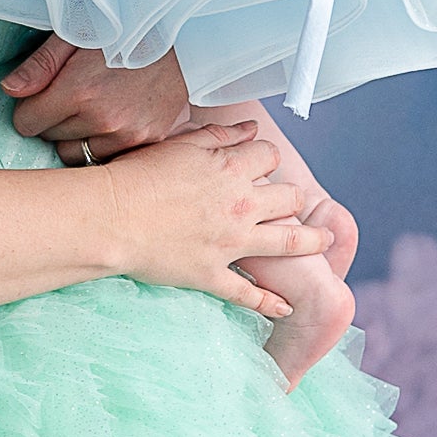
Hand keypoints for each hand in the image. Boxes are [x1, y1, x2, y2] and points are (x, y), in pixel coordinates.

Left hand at [3, 36, 191, 157]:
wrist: (183, 37)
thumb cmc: (125, 29)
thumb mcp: (77, 33)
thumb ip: (40, 65)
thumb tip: (10, 90)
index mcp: (79, 90)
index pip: (27, 123)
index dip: (30, 108)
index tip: (43, 96)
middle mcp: (102, 119)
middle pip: (50, 140)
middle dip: (53, 121)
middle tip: (71, 97)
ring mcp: (127, 134)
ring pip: (76, 154)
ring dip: (77, 137)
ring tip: (92, 109)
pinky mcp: (146, 141)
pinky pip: (106, 158)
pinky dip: (103, 144)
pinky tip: (112, 120)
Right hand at [95, 118, 337, 324]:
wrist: (110, 218)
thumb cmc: (136, 176)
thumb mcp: (179, 145)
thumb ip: (219, 135)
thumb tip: (249, 129)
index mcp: (231, 169)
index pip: (269, 157)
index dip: (267, 159)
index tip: (262, 165)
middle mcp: (241, 206)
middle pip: (289, 198)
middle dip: (294, 197)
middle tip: (294, 203)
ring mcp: (231, 244)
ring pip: (288, 243)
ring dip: (312, 242)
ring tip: (325, 243)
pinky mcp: (212, 275)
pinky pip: (249, 293)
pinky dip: (269, 303)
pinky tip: (286, 307)